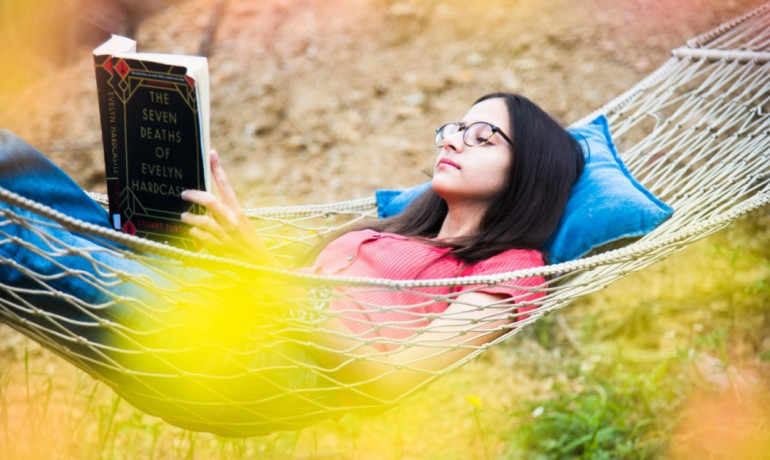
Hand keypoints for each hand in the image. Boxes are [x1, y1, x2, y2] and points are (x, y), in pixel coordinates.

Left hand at [181, 150, 280, 266]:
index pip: (226, 186)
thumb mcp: (243, 225)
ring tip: (185, 216)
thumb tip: (207, 209)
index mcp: (239, 213)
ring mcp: (224, 236)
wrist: (260, 266)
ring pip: (202, 221)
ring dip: (191, 217)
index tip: (211, 154)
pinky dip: (195, 234)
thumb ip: (226, 216)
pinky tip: (193, 233)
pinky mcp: (218, 249)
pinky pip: (200, 238)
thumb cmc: (251, 244)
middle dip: (195, 195)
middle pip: (210, 201)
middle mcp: (232, 222)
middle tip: (184, 193)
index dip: (218, 169)